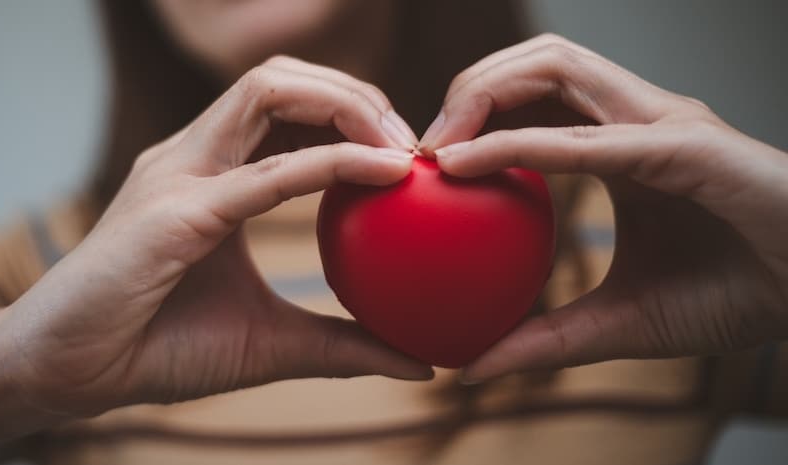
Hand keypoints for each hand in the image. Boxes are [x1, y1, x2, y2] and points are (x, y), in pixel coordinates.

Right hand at [0, 56, 429, 416]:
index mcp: (208, 173)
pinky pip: (266, 172)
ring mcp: (178, 175)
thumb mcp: (272, 342)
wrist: (71, 374)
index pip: (284, 106)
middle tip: (412, 142)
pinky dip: (332, 163)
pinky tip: (385, 172)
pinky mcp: (175, 211)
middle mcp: (192, 158)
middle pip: (279, 78)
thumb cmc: (160, 350)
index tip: (406, 158)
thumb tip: (419, 362)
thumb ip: (341, 343)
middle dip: (353, 93)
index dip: (349, 113)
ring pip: (267, 89)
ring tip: (399, 146)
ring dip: (344, 103)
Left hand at [420, 34, 787, 382]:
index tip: (416, 165)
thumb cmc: (735, 297)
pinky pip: (591, 136)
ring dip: (483, 93)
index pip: (533, 97)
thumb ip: (549, 338)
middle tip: (412, 146)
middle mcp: (636, 117)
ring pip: (558, 64)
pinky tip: (464, 163)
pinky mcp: (687, 146)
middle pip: (537, 62)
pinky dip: (522, 143)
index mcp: (619, 144)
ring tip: (432, 146)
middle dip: (467, 86)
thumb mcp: (621, 322)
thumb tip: (471, 366)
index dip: (470, 114)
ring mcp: (663, 121)